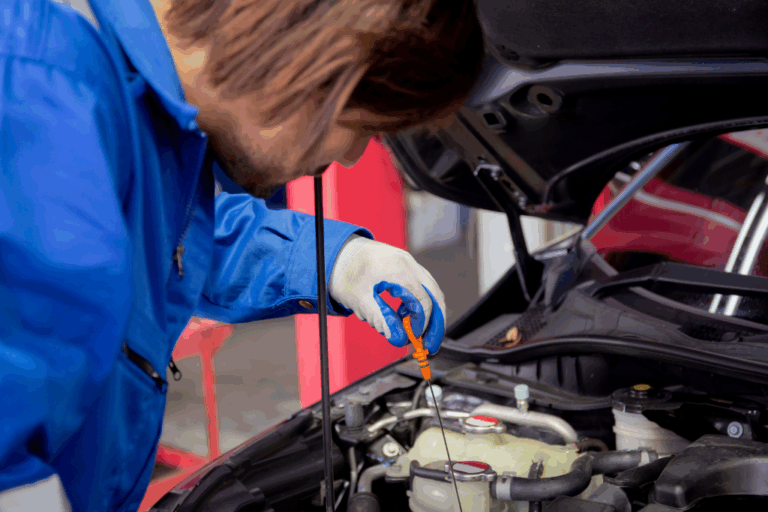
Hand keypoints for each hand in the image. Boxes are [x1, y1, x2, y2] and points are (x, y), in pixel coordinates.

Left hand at [328, 235, 446, 353]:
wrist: (336, 253)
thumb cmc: (344, 273)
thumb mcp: (359, 300)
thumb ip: (381, 320)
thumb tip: (398, 338)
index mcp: (397, 269)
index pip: (422, 301)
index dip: (421, 325)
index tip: (414, 340)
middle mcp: (407, 263)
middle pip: (434, 295)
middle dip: (435, 322)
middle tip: (431, 344)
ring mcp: (407, 263)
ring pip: (430, 291)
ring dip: (428, 314)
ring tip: (418, 334)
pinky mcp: (404, 267)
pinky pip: (420, 286)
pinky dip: (418, 304)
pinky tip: (406, 317)